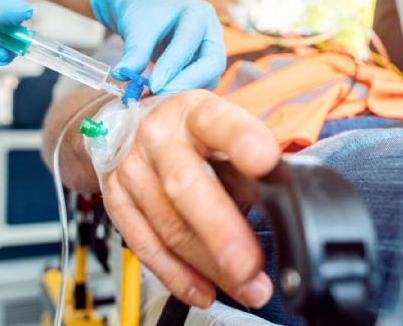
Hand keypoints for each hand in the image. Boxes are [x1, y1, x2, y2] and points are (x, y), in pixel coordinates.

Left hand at [88, 0, 225, 93]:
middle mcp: (212, 30)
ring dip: (185, 89)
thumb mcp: (135, 29)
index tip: (154, 85)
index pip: (189, 42)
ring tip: (158, 95)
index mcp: (198, 13)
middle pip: (213, 63)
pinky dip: (184, 90)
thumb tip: (123, 74)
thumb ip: (134, 52)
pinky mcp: (207, 64)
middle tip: (161, 94)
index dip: (172, 66)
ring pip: (210, 77)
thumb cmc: (141, 14)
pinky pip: (202, 83)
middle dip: (187, 82)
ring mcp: (212, 49)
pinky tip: (163, 92)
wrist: (142, 14)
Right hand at [100, 90, 279, 308]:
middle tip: (251, 264)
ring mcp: (133, 173)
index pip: (216, 121)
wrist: (124, 127)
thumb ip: (247, 151)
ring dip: (210, 266)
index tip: (265, 161)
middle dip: (221, 230)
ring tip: (247, 287)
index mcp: (192, 112)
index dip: (241, 139)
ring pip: (170, 227)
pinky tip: (205, 290)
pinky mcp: (118, 204)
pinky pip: (147, 247)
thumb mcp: (218, 122)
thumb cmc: (186, 129)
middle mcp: (158, 139)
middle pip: (186, 186)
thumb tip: (284, 192)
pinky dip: (178, 276)